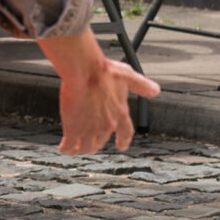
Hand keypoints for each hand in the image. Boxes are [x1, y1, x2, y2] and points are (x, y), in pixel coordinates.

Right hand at [38, 30, 159, 153]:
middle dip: (96, 144)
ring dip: (81, 148)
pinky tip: (64, 147)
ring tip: (75, 147)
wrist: (84, 71)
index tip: (121, 146)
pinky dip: (67, 148)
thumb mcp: (128, 75)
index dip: (123, 140)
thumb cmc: (103, 71)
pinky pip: (70, 145)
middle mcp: (108, 125)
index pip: (126, 133)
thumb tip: (155, 91)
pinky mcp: (74, 129)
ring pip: (86, 147)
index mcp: (120, 113)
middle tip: (90, 143)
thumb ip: (141, 85)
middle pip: (102, 142)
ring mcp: (90, 129)